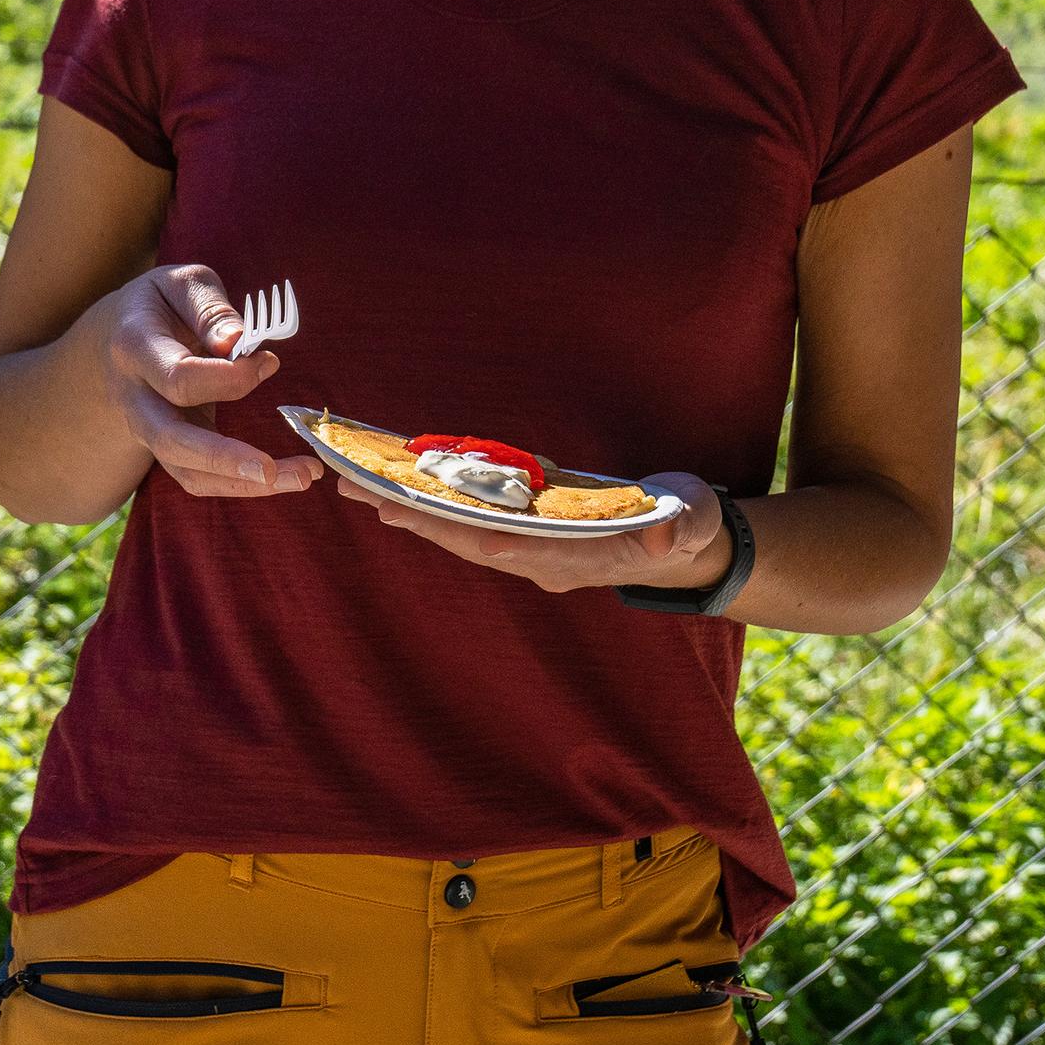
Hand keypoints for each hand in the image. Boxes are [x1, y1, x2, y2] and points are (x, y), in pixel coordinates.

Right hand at [99, 264, 316, 498]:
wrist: (116, 335)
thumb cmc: (160, 304)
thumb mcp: (181, 285)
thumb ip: (209, 309)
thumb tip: (237, 342)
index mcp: (135, 348)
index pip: (179, 378)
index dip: (228, 377)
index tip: (268, 360)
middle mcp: (135, 397)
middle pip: (171, 441)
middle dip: (223, 459)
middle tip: (273, 469)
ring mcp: (148, 429)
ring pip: (187, 472)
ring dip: (244, 483)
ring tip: (303, 476)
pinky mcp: (168, 447)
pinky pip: (199, 478)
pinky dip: (241, 484)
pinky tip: (284, 477)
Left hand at [333, 464, 732, 596]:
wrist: (684, 543)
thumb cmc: (685, 525)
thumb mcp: (690, 521)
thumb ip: (679, 527)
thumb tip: (665, 535)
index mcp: (570, 558)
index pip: (499, 545)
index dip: (451, 529)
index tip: (405, 512)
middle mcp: (539, 559)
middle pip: (462, 538)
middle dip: (410, 516)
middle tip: (354, 488)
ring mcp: (530, 548)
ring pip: (459, 530)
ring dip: (411, 510)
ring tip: (358, 486)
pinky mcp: (527, 531)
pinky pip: (471, 519)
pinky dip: (435, 505)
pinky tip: (402, 490)